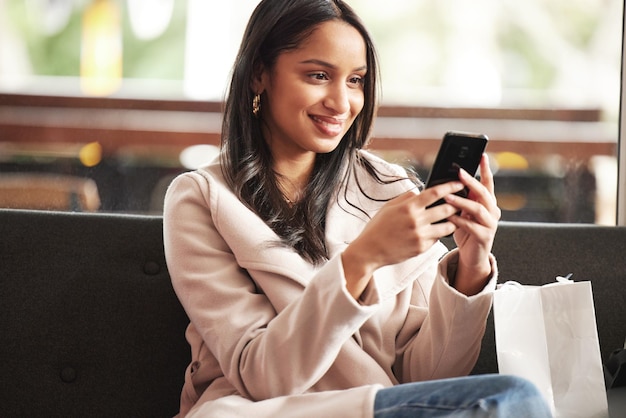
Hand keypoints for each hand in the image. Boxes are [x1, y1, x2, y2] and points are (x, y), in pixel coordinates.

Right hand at [342, 180, 465, 297]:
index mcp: (408, 207)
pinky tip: (435, 231)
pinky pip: (437, 238)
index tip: (459, 183)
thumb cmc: (377, 228)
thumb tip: (420, 192)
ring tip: (452, 218)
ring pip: (447, 226)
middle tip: (460, 202)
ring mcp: (420, 236)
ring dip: (452, 221)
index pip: (435, 193)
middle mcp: (416, 221)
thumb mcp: (388, 207)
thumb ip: (406, 198)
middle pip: (447, 209)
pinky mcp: (421, 248)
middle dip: (456, 205)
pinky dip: (438, 234)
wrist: (369, 251)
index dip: (450, 186)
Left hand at [443, 154, 500, 294]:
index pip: (488, 183)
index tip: (481, 155)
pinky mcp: (485, 237)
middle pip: (484, 193)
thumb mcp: (463, 211)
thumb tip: (448, 181)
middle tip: (460, 173)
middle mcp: (493, 211)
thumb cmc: (465, 230)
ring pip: (478, 209)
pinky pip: (472, 226)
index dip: (485, 169)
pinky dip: (459, 221)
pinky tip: (449, 218)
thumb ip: (461, 198)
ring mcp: (491, 224)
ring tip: (447, 197)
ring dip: (462, 201)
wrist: (471, 255)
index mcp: (487, 202)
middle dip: (472, 182)